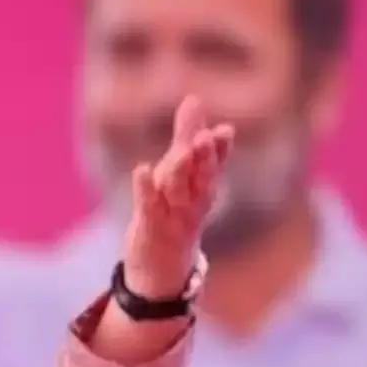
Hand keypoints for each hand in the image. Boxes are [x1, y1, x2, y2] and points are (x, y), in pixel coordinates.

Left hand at [121, 95, 234, 296]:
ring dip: (180, 172)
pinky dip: (145, 190)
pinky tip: (141, 170)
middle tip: (208, 136)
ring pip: (178, 193)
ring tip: (183, 149)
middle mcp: (191, 204)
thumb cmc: (172, 213)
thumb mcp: (180, 175)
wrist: (161, 268)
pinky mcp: (149, 228)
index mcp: (201, 190)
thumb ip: (187, 138)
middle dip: (205, 159)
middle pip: (201, 180)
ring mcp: (171, 218)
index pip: (213, 167)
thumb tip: (194, 98)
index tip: (225, 131)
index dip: (220, 151)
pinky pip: (148, 207)